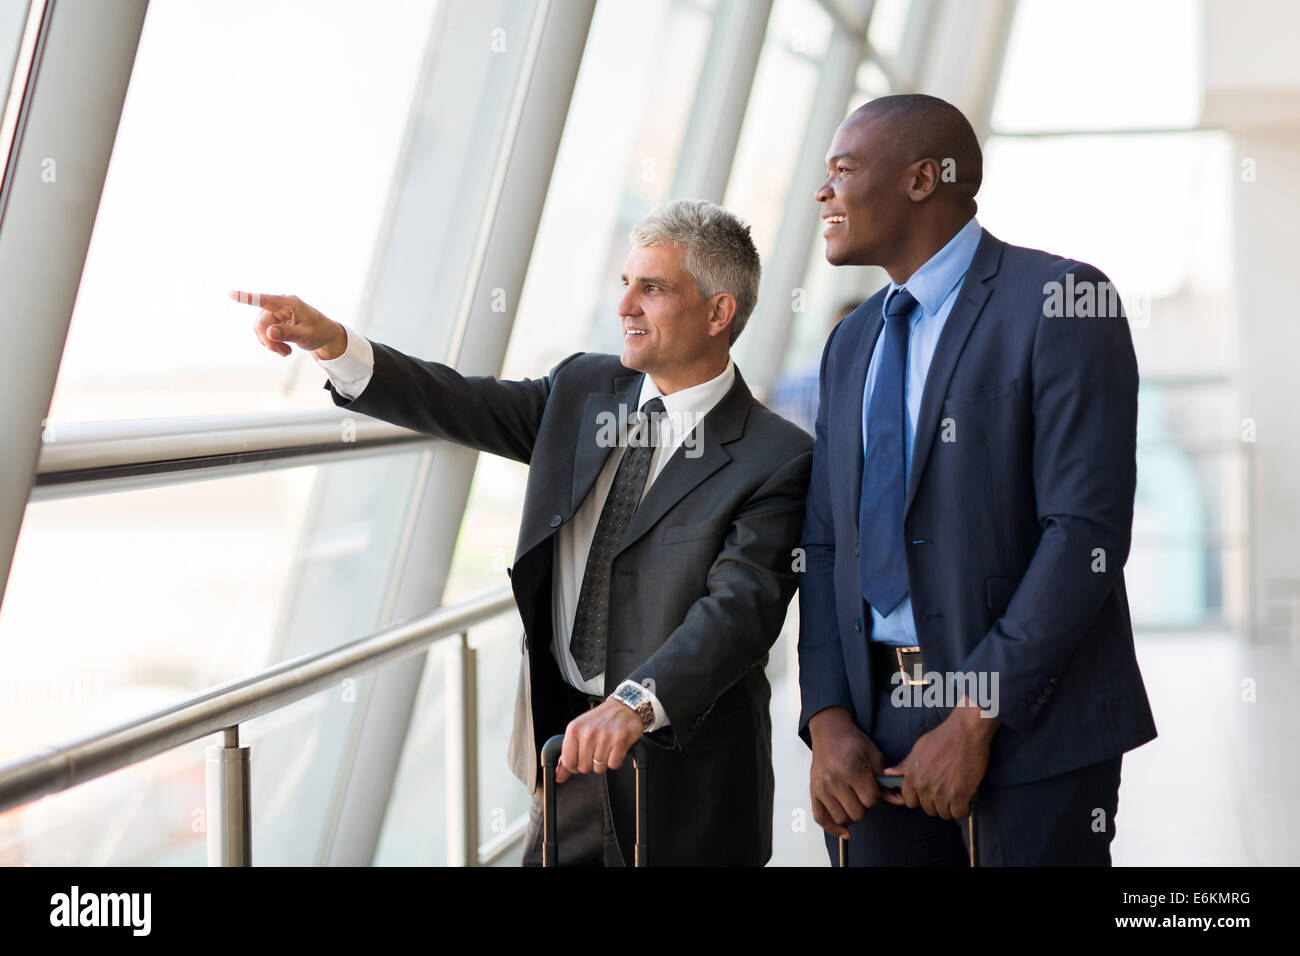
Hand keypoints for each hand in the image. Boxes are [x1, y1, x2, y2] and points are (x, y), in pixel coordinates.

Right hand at [228, 290, 346, 358]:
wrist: (325, 334)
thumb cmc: (319, 332)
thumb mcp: (306, 336)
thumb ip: (288, 333)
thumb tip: (269, 332)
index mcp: (290, 303)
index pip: (265, 300)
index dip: (247, 298)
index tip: (231, 294)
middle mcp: (280, 304)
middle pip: (261, 324)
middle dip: (269, 341)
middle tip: (284, 353)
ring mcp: (275, 311)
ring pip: (261, 330)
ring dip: (270, 343)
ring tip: (286, 352)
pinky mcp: (274, 319)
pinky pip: (264, 332)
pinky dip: (271, 342)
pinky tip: (284, 349)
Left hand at [554, 699, 643, 782]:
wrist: (624, 706)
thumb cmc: (601, 719)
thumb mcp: (579, 731)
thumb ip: (568, 753)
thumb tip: (559, 776)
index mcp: (574, 729)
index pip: (568, 762)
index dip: (574, 766)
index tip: (580, 759)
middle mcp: (588, 733)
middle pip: (583, 768)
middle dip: (590, 763)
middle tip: (596, 749)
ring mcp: (604, 737)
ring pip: (599, 768)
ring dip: (604, 762)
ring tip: (606, 747)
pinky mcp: (620, 741)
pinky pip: (613, 765)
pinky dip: (615, 760)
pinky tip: (615, 748)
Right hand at [807, 706, 885, 839]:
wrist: (829, 732)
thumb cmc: (852, 743)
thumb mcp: (875, 756)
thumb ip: (886, 780)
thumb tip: (899, 800)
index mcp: (851, 770)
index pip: (871, 800)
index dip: (876, 796)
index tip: (873, 787)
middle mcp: (834, 780)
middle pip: (857, 813)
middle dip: (864, 806)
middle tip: (863, 794)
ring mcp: (822, 788)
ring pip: (842, 819)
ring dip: (851, 815)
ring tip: (853, 801)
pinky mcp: (813, 792)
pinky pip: (821, 819)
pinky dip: (832, 828)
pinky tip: (844, 831)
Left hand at [880, 697, 998, 818]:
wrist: (965, 732)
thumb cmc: (943, 738)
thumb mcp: (918, 749)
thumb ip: (905, 765)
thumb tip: (889, 773)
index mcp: (911, 775)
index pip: (910, 801)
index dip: (920, 798)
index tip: (929, 794)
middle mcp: (923, 785)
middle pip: (927, 809)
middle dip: (936, 803)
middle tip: (945, 791)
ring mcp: (941, 792)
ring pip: (943, 813)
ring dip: (950, 807)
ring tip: (956, 794)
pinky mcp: (959, 795)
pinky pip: (958, 814)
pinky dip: (963, 809)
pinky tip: (965, 799)